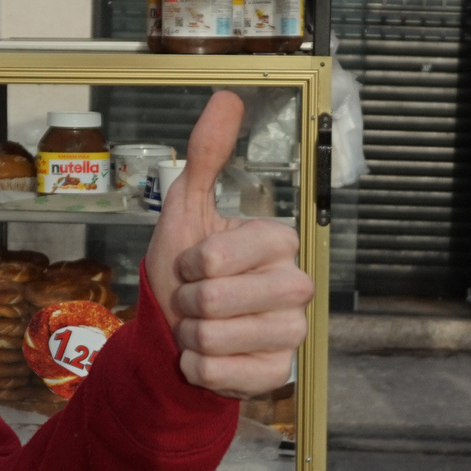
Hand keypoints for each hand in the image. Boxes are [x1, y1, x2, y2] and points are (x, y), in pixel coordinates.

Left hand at [143, 92, 313, 398]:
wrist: (175, 333)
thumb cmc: (183, 272)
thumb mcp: (186, 208)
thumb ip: (206, 153)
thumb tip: (227, 96)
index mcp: (277, 243)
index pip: (230, 252)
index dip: (197, 261)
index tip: (194, 264)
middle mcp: (294, 286)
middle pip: (220, 297)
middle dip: (188, 301)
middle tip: (194, 300)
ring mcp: (291, 332)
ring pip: (219, 337)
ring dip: (191, 335)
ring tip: (199, 327)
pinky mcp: (278, 372)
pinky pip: (225, 373)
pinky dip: (199, 368)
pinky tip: (206, 358)